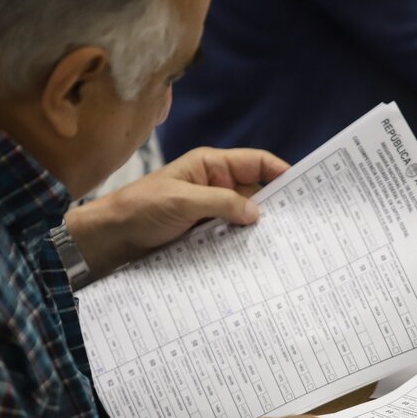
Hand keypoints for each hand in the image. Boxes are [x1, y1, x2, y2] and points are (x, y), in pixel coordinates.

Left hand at [65, 147, 288, 279]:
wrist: (112, 236)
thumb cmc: (141, 208)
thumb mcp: (183, 201)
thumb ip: (222, 203)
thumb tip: (257, 214)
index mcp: (211, 165)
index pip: (256, 162)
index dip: (281, 171)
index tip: (304, 188)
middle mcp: (215, 185)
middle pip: (256, 191)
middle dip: (275, 205)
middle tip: (300, 224)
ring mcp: (211, 210)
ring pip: (245, 216)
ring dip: (259, 228)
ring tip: (283, 243)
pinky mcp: (204, 232)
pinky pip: (231, 235)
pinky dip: (243, 243)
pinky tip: (256, 255)